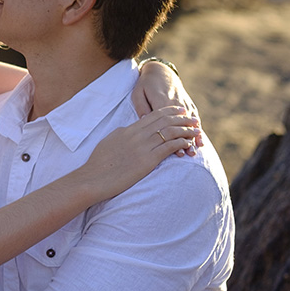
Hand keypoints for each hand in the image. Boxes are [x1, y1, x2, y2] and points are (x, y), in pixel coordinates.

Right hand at [81, 106, 198, 199]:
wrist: (93, 178)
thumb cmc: (98, 163)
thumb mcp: (109, 141)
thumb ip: (122, 133)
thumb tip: (129, 129)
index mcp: (128, 130)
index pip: (153, 115)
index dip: (170, 112)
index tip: (180, 111)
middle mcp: (137, 135)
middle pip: (165, 121)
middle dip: (182, 118)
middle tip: (193, 119)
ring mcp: (142, 148)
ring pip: (170, 132)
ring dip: (185, 130)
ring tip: (196, 131)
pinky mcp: (147, 161)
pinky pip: (169, 147)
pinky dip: (181, 143)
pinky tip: (188, 143)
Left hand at [134, 59, 202, 148]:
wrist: (160, 71)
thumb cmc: (145, 85)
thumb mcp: (138, 94)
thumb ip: (141, 107)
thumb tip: (144, 121)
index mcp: (160, 100)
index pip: (168, 121)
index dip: (172, 136)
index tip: (174, 149)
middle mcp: (175, 102)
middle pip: (182, 123)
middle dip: (186, 138)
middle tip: (188, 154)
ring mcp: (184, 102)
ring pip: (191, 121)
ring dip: (194, 135)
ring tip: (195, 150)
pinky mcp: (188, 103)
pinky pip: (195, 116)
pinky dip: (198, 128)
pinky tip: (200, 140)